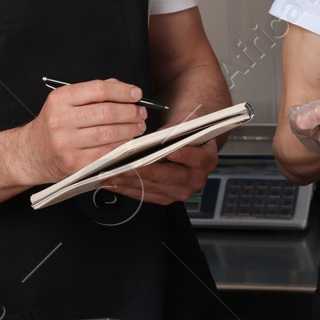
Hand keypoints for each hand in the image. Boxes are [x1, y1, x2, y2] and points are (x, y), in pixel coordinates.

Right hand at [20, 79, 147, 182]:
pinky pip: (106, 153)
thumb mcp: (65, 103)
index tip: (136, 93)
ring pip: (110, 133)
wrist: (30, 154)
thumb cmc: (52, 126)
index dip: (123, 91)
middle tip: (141, 112)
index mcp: (60, 99)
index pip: (99, 89)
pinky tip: (128, 142)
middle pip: (107, 112)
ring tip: (138, 126)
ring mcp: (67, 144)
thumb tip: (124, 90)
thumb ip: (93, 93)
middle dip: (131, 111)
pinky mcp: (75, 163)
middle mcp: (61, 120)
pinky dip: (122, 146)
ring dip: (131, 129)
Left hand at [101, 138, 217, 205]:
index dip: (182, 155)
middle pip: (170, 177)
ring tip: (113, 174)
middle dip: (145, 171)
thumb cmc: (186, 132)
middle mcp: (196, 179)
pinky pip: (146, 196)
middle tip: (126, 166)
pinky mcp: (167, 198)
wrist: (189, 144)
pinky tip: (114, 183)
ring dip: (131, 182)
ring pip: (154, 188)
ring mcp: (181, 191)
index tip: (168, 152)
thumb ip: (177, 127)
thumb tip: (160, 135)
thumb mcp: (187, 122)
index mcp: (206, 159)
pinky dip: (128, 189)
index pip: (196, 158)